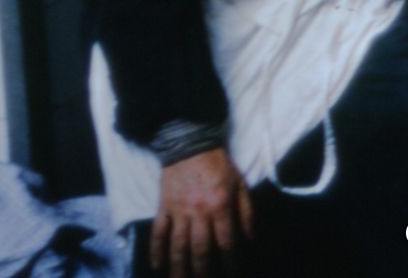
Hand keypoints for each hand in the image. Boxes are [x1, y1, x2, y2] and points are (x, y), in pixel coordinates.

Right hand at [152, 148, 252, 276]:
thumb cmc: (219, 165)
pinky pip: (159, 231)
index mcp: (220, 206)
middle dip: (202, 272)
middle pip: (200, 249)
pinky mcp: (164, 207)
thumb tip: (251, 238)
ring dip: (178, 267)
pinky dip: (156, 249)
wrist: (190, 143)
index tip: (233, 275)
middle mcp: (199, 212)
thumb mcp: (240, 184)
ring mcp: (179, 211)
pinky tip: (157, 266)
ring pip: (178, 245)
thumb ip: (247, 212)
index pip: (226, 242)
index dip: (230, 262)